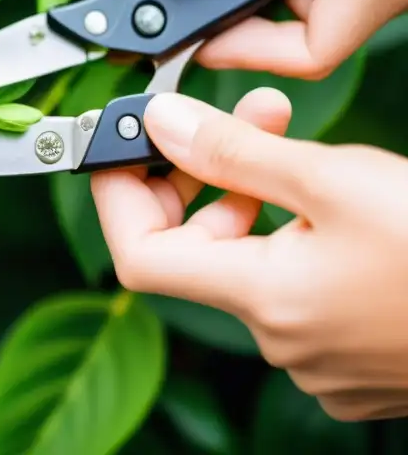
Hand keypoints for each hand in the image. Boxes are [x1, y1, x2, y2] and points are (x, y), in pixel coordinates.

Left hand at [90, 89, 407, 421]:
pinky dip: (296, 238)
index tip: (126, 147)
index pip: (138, 256)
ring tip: (302, 143)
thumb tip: (158, 124)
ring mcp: (319, 355)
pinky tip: (339, 206)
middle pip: (197, 251)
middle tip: (250, 117)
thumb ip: (234, 153)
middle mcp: (281, 338)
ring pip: (252, 262)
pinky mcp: (354, 357)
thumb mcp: (336, 179)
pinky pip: (296, 290)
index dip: (119, 197)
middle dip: (209, 175)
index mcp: (265, 297)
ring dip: (259, 197)